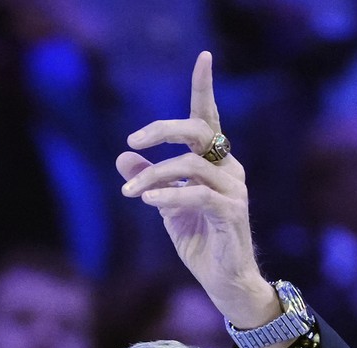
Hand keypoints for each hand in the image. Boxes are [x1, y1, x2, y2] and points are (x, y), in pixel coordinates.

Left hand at [116, 51, 277, 330]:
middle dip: (162, 129)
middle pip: (198, 130)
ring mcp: (234, 189)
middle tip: (132, 140)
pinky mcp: (232, 212)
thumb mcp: (165, 205)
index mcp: (215, 161)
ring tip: (130, 191)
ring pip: (189, 165)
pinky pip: (197, 194)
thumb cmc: (200, 241)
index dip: (205, 86)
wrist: (224, 282)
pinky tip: (149, 200)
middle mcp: (229, 168)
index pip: (209, 117)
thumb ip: (149, 178)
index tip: (203, 56)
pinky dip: (169, 195)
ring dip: (153, 175)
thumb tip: (122, 156)